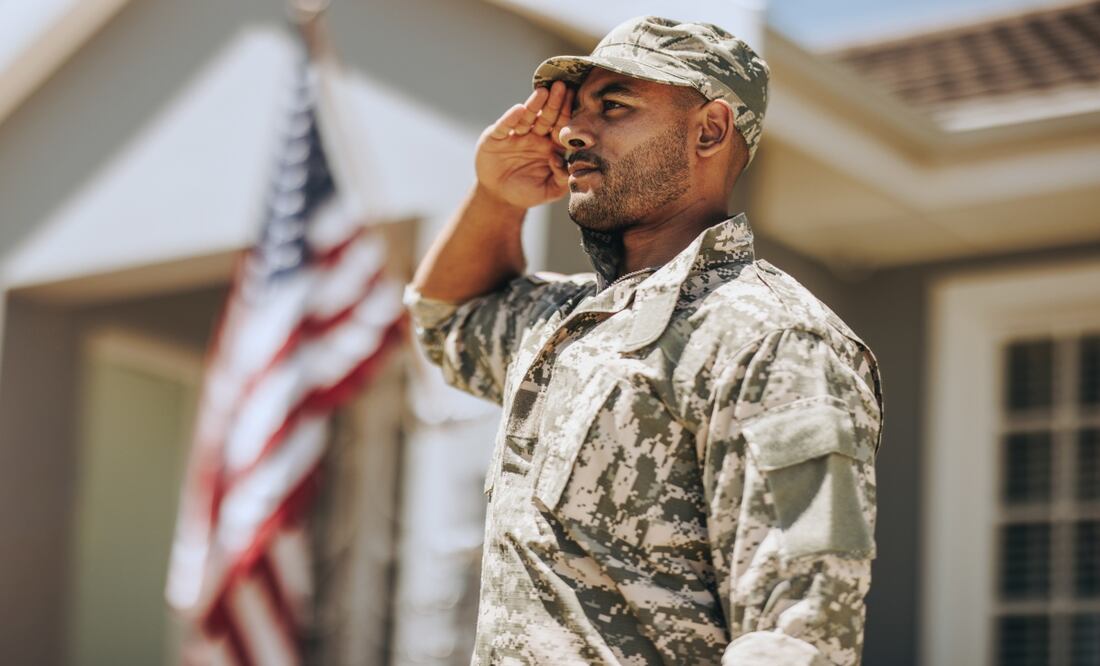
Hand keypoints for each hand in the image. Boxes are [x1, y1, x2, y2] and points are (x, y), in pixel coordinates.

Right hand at [475, 80, 574, 209]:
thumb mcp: (549, 190)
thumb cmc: (527, 192)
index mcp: (550, 146)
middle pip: (547, 117)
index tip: (576, 99)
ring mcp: (515, 135)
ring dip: (535, 105)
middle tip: (563, 86)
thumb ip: (562, 179)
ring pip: (527, 117)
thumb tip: (563, 162)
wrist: (499, 196)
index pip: (561, 127)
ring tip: (543, 92)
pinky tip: (518, 110)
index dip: (567, 114)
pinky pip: (504, 126)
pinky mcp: (496, 137)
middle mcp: (534, 136)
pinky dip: (510, 118)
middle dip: (555, 102)